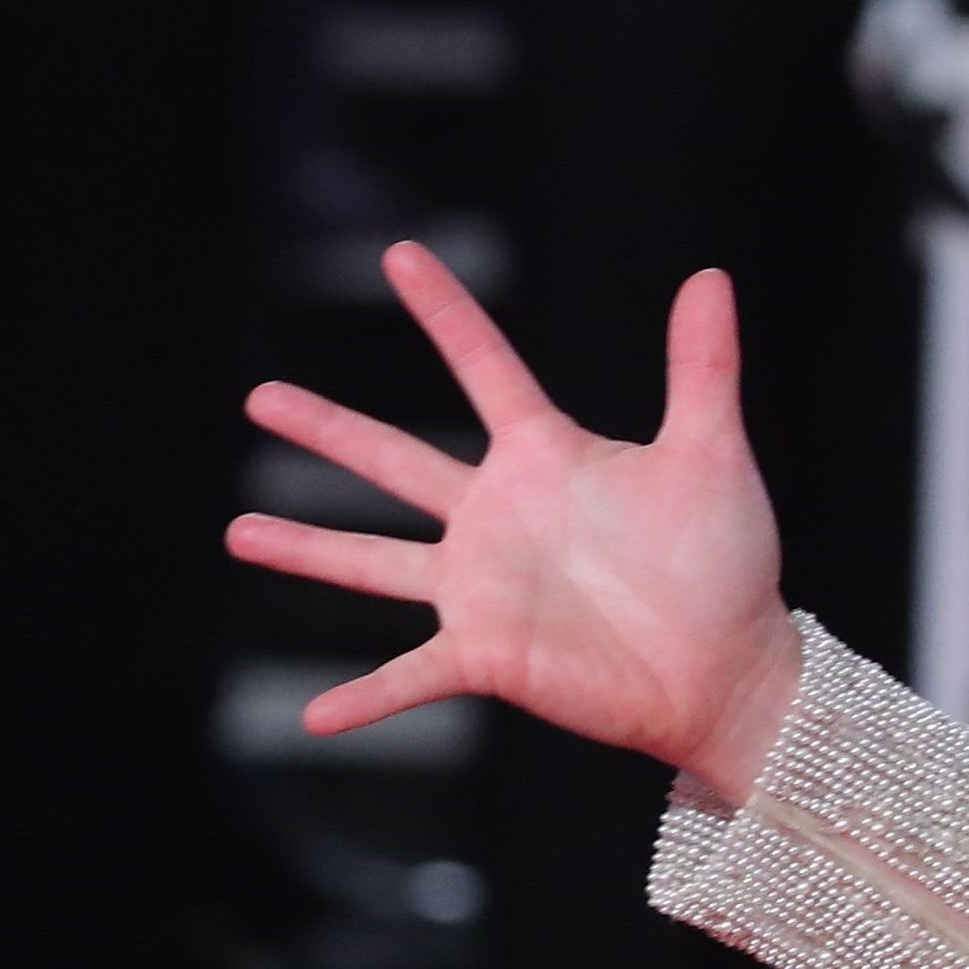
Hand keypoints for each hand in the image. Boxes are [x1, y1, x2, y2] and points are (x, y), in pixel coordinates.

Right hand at [227, 243, 802, 797]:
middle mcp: (500, 515)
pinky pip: (411, 678)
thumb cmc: (725, 560)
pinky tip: (314, 715)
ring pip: (375, 561)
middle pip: (396, 459)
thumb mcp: (710, 455)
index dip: (446, 311)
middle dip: (329, 430)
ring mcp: (485, 587)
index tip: (400, 253)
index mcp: (547, 458)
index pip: (486, 367)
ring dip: (308, 548)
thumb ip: (704, 368)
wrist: (731, 665)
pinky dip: (365, 696)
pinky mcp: (488, 654)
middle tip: (259, 395)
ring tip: (237, 529)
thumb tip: (710, 275)